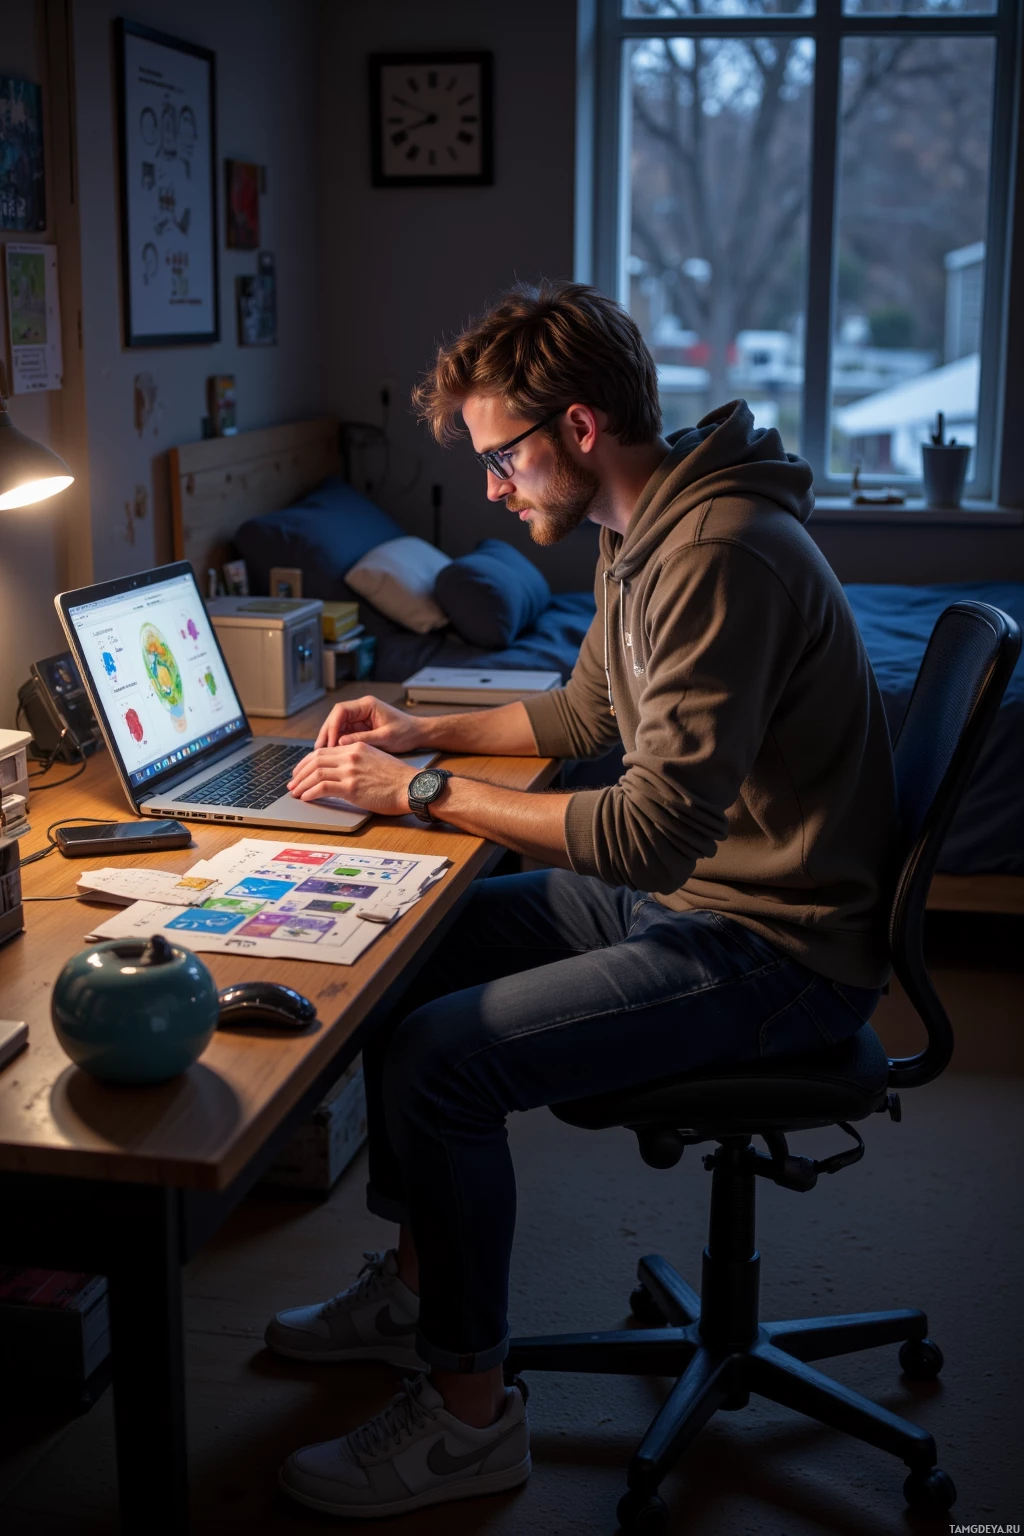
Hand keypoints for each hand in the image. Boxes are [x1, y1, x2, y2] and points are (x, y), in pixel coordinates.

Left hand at [288, 740, 417, 816]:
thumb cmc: (397, 779)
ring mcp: (350, 771)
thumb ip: (357, 761)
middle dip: (299, 773)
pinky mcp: (351, 787)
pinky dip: (310, 793)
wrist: (411, 787)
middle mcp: (351, 755)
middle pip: (315, 760)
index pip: (323, 751)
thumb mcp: (375, 760)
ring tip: (295, 792)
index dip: (307, 762)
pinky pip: (322, 788)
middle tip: (292, 783)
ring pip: (316, 773)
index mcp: (356, 746)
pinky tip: (306, 798)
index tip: (301, 771)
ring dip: (301, 784)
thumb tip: (340, 772)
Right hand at [315, 695, 424, 753]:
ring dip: (329, 739)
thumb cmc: (406, 732)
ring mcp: (360, 718)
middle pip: (335, 718)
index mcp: (367, 705)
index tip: (329, 742)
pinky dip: (337, 743)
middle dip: (326, 733)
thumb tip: (340, 743)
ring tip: (321, 754)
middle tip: (319, 749)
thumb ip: (363, 739)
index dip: (332, 726)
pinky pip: (344, 733)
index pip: (341, 711)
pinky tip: (332, 754)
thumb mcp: (385, 737)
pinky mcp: (361, 727)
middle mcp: (361, 709)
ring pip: (337, 726)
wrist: (418, 734)